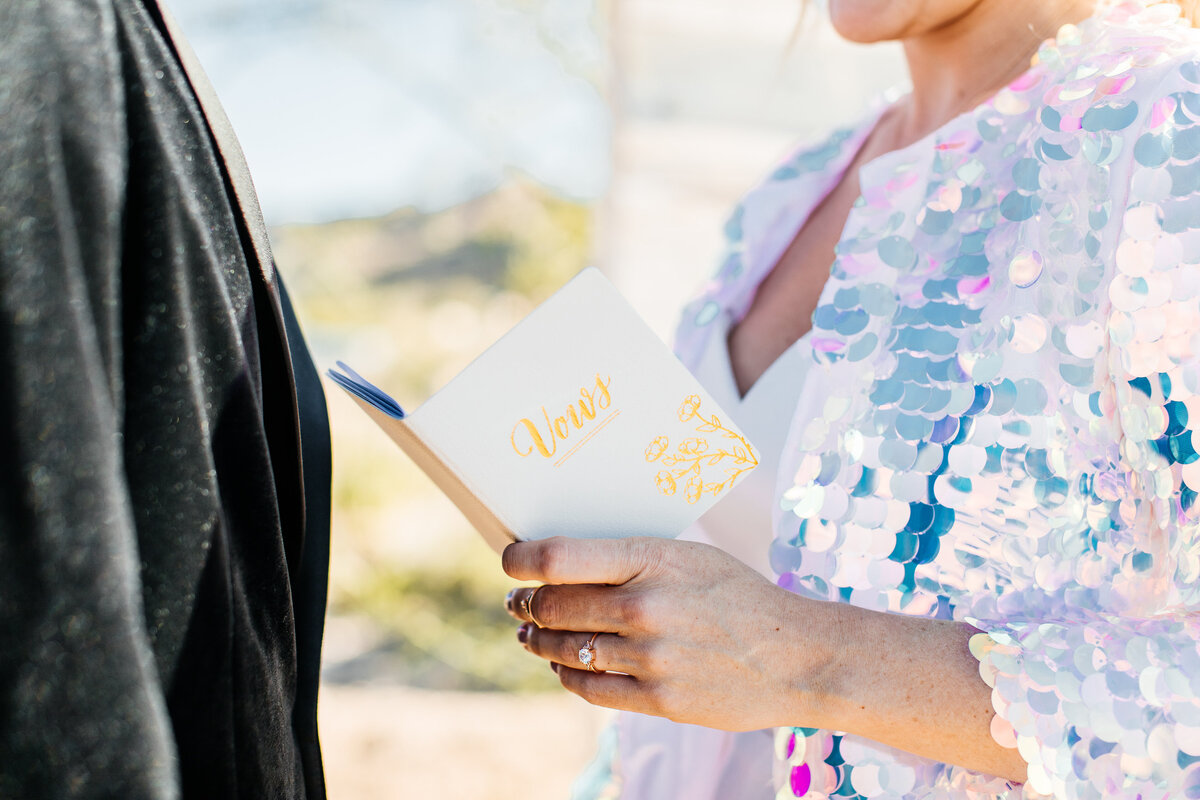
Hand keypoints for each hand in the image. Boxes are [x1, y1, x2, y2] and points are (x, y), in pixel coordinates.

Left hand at [502, 536, 832, 730]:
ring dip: (538, 640)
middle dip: (525, 603)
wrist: (797, 656)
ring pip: (565, 649)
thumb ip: (632, 561)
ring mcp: (650, 658)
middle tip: (518, 601)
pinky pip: (589, 688)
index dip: (521, 560)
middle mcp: (645, 608)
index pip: (560, 557)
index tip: (510, 562)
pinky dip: (566, 673)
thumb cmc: (739, 596)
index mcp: (653, 560)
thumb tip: (565, 565)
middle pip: (553, 606)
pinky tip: (562, 664)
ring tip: (531, 632)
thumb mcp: (689, 557)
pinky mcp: (658, 700)